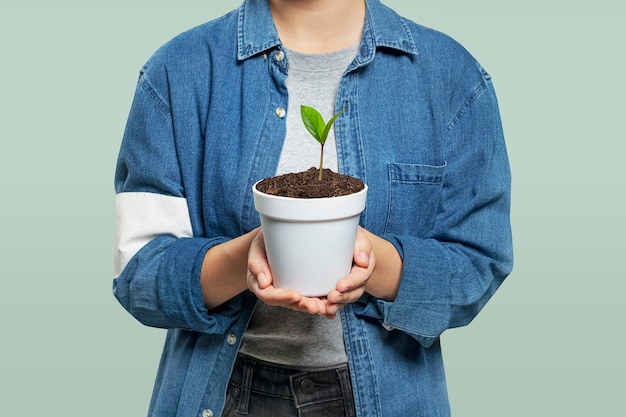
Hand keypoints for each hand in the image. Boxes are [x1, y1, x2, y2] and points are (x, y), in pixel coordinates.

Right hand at [246, 227, 374, 318]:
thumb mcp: (256, 248)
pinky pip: (308, 297)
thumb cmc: (263, 243)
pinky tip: (330, 303)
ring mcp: (287, 291)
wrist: (271, 239)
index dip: (282, 298)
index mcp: (260, 285)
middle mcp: (274, 291)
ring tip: (325, 307)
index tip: (296, 295)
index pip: (269, 296)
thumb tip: (264, 283)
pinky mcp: (299, 287)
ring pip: (300, 303)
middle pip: (287, 303)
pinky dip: (319, 301)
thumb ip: (257, 264)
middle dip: (302, 306)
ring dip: (312, 306)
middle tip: (316, 306)